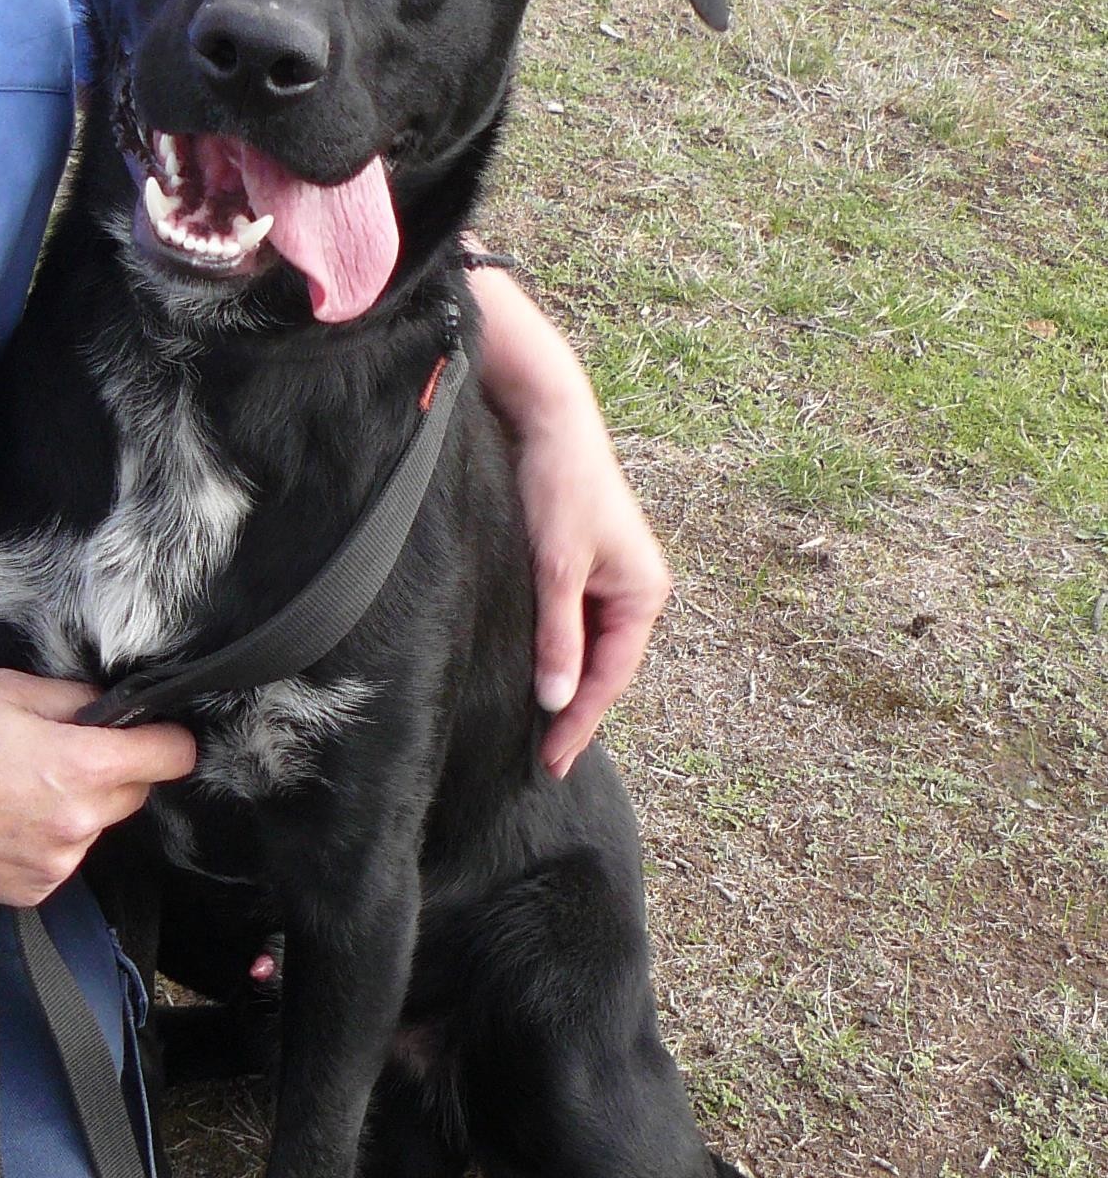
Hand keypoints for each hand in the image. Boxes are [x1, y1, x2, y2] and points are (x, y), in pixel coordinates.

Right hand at [0, 669, 195, 904]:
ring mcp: (59, 860)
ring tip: (25, 788)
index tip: (157, 734)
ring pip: (100, 825)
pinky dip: (50, 839)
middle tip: (65, 755)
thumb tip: (114, 706)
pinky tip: (12, 820)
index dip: (167, 739)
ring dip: (81, 808)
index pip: (172, 757)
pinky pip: (67, 856)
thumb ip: (76, 698)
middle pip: (137, 792)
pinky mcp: (37, 887)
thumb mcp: (9, 692)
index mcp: (82, 767)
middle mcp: (80, 821)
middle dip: (115, 771)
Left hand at [468, 253, 670, 775]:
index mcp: (644, 592)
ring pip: (589, 646)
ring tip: (535, 728)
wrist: (548, 416)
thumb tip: (558, 701)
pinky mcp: (584, 563)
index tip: (552, 761)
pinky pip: (574, 622)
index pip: (612, 677)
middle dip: (576, 710)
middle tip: (541, 758)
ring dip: (566, 682)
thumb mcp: (554, 568)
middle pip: (605, 667)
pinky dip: (557, 650)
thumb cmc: (558, 484)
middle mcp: (636, 588)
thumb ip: (556, 636)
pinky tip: (533, 671)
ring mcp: (610, 576)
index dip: (581, 722)